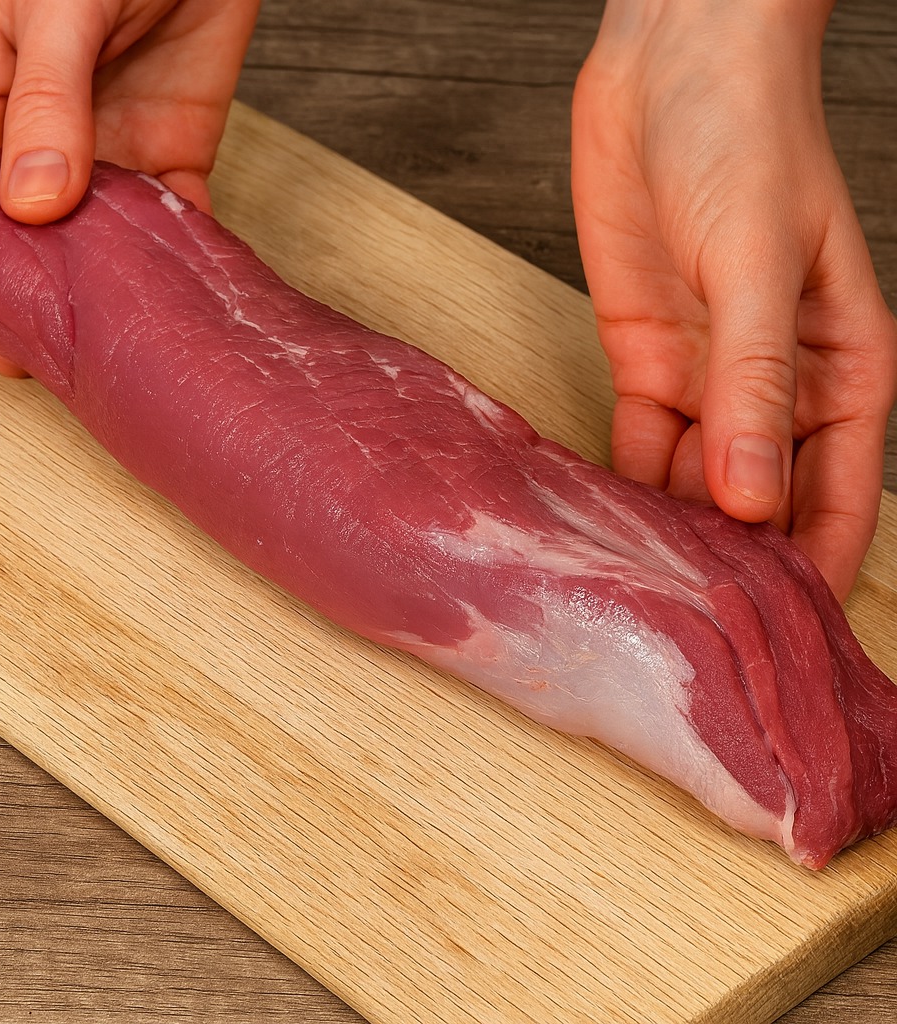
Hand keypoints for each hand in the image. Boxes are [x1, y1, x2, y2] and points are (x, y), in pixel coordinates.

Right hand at [0, 0, 259, 372]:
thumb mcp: (56, 10)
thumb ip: (46, 101)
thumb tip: (34, 204)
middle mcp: (51, 126)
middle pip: (36, 223)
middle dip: (43, 284)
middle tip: (52, 354)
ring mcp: (115, 141)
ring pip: (106, 230)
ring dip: (113, 281)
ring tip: (115, 340)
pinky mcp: (177, 145)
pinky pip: (173, 213)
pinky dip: (180, 253)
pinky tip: (180, 295)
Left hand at [571, 0, 896, 600]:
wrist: (667, 71)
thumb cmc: (746, 140)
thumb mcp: (758, 264)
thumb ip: (757, 384)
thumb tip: (758, 496)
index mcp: (840, 370)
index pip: (839, 494)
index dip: (814, 565)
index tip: (786, 635)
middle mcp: (776, 387)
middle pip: (763, 502)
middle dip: (735, 564)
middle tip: (696, 633)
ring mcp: (708, 378)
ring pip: (696, 482)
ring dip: (673, 534)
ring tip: (645, 596)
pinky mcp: (647, 360)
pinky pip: (641, 444)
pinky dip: (626, 486)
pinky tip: (607, 528)